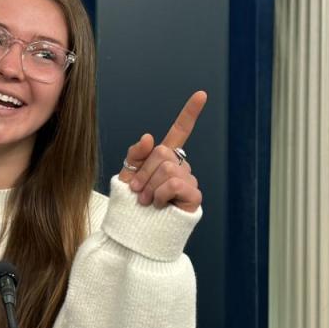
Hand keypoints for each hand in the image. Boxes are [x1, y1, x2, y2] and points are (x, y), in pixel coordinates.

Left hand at [119, 91, 204, 212]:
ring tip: (146, 202)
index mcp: (165, 158)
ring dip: (150, 186)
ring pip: (167, 168)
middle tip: (137, 192)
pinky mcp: (194, 197)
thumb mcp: (127, 174)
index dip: (190, 113)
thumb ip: (136, 154)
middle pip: (163, 153)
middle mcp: (181, 167)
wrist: (133, 232)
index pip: (180, 131)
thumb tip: (149, 137)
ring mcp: (189, 181)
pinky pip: (174, 183)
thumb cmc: (131, 205)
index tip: (201, 94)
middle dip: (144, 173)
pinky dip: (160, 194)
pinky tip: (160, 205)